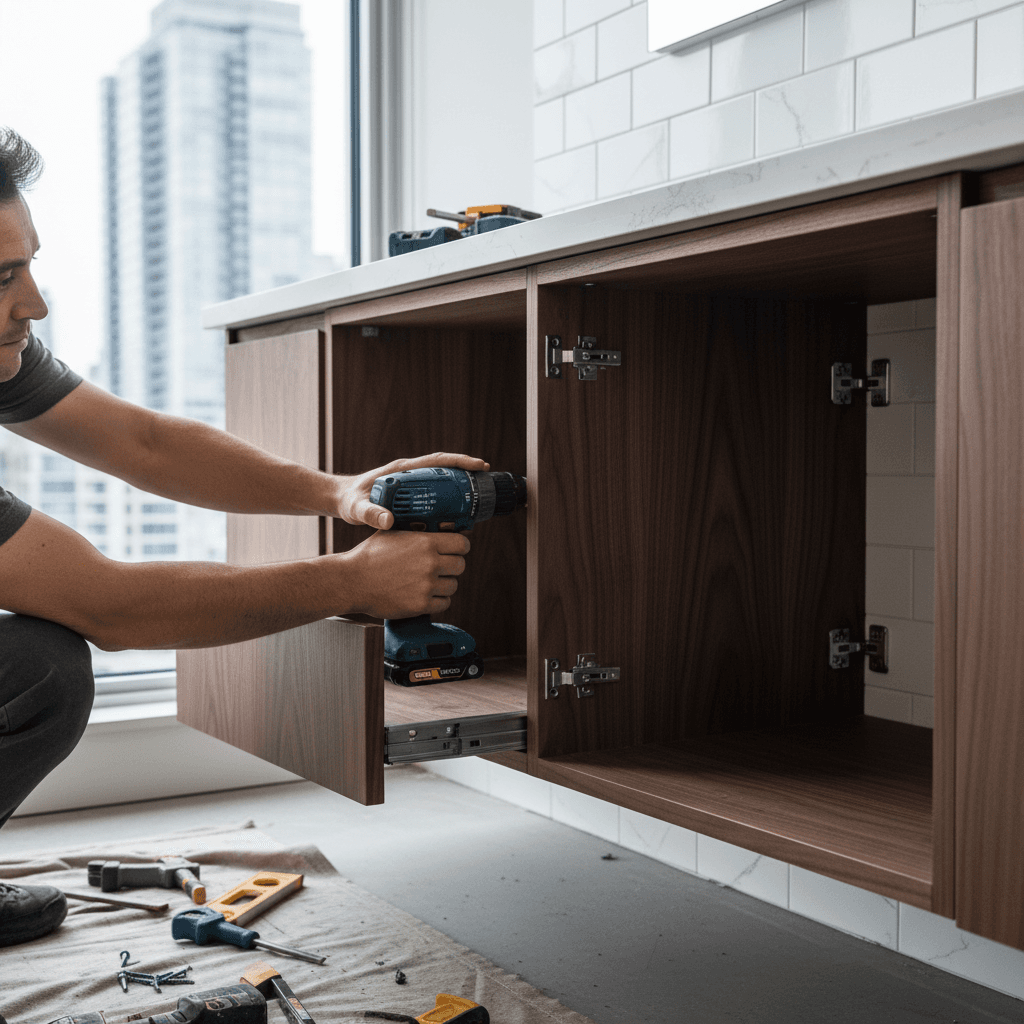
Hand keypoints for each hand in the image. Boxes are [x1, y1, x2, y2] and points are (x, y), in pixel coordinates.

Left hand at [335, 452, 489, 529]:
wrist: (342, 501)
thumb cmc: (349, 501)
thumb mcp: (356, 509)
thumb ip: (369, 513)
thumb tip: (388, 520)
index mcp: (402, 470)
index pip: (437, 461)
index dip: (460, 462)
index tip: (478, 466)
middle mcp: (410, 474)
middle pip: (445, 472)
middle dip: (466, 479)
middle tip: (482, 493)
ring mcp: (412, 484)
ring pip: (442, 485)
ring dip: (458, 495)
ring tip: (472, 512)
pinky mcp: (411, 496)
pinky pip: (435, 497)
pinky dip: (447, 506)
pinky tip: (454, 521)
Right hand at [339, 529, 470, 618]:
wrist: (352, 581)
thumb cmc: (370, 556)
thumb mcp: (393, 532)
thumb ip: (417, 530)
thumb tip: (436, 526)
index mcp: (426, 542)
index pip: (462, 544)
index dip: (460, 547)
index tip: (454, 551)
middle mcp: (430, 563)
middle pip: (460, 565)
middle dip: (452, 566)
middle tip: (441, 568)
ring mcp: (426, 585)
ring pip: (453, 586)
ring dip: (444, 584)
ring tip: (429, 582)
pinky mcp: (421, 605)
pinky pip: (444, 603)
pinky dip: (437, 601)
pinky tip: (425, 595)